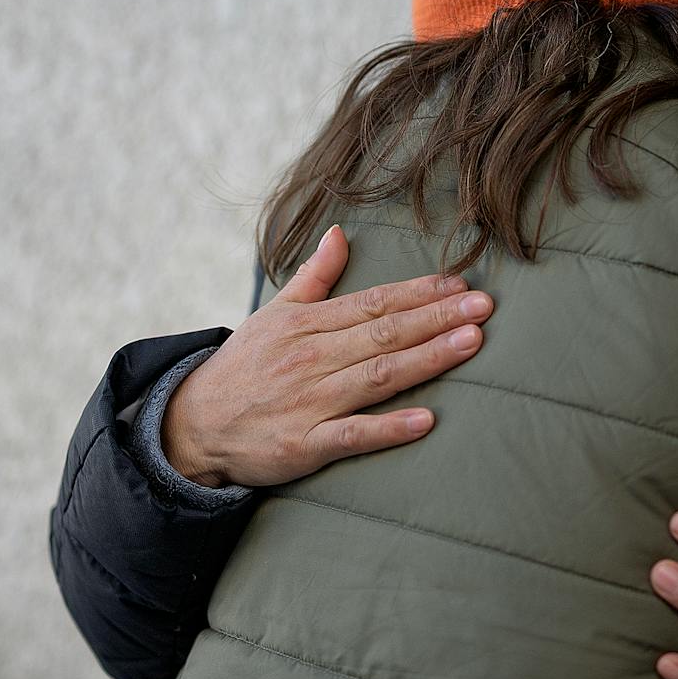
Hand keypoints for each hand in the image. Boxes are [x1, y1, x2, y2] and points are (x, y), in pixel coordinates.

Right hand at [163, 225, 494, 488]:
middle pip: (384, 333)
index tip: (460, 284)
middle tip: (484, 306)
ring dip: (426, 358)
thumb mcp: (273, 314)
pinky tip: (426, 421)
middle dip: (437, 317)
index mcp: (307, 324)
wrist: (193, 425)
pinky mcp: (304, 444)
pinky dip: (388, 428)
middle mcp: (311, 358)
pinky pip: (352, 435)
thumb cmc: (243, 368)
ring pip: (377, 376)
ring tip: (470, 343)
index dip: (419, 292)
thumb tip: (341, 234)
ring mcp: (309, 402)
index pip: (373, 303)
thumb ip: (313, 277)